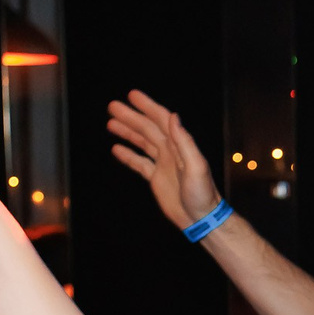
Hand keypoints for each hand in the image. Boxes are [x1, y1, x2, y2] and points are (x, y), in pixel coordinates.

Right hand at [107, 90, 219, 229]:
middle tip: (112, 106)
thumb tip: (173, 117)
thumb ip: (184, 142)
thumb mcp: (196, 166)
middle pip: (147, 128)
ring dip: (127, 132)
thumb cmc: (203, 194)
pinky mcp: (156, 178)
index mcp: (180, 145)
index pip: (161, 120)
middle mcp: (170, 151)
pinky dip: (128, 155)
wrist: (201, 219)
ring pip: (142, 142)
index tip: (132, 95)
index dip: (147, 106)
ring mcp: (163, 164)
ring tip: (110, 123)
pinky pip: (139, 163)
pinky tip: (116, 148)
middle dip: (130, 117)